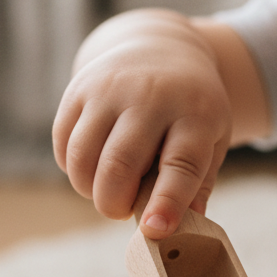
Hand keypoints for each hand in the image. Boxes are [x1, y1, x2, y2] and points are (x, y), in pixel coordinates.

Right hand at [53, 11, 232, 237]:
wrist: (160, 46)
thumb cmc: (191, 108)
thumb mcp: (212, 138)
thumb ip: (199, 182)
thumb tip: (182, 227)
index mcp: (196, 113)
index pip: (180, 164)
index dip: (167, 201)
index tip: (155, 230)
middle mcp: (151, 97)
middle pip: (120, 165)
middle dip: (114, 204)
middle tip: (123, 211)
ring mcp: (111, 89)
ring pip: (83, 157)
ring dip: (89, 190)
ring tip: (109, 189)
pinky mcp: (79, 89)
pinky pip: (64, 145)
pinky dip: (73, 169)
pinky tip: (92, 167)